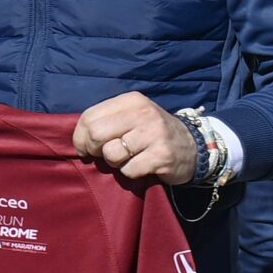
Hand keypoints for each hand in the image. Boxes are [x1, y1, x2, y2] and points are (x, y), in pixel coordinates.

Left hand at [72, 92, 200, 187]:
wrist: (193, 147)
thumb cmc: (152, 133)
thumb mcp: (131, 117)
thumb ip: (106, 122)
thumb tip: (79, 141)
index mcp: (131, 100)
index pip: (89, 117)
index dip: (81, 136)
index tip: (85, 147)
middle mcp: (143, 113)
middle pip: (97, 134)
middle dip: (94, 150)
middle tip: (104, 155)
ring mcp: (154, 134)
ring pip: (112, 154)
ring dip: (115, 162)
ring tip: (129, 157)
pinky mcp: (161, 156)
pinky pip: (128, 170)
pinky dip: (131, 172)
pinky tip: (143, 165)